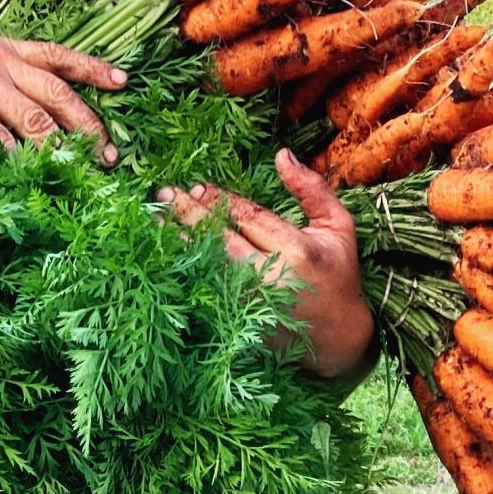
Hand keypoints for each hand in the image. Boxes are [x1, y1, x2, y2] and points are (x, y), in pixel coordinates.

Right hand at [0, 33, 126, 161]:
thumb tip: (26, 98)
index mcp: (2, 47)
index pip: (57, 55)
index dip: (92, 68)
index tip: (124, 82)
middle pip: (58, 94)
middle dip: (88, 123)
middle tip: (108, 152)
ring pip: (36, 121)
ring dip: (61, 149)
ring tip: (78, 170)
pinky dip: (17, 161)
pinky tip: (31, 177)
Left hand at [158, 148, 377, 382]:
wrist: (336, 338)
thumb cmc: (337, 274)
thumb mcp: (338, 226)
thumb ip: (311, 189)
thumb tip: (281, 154)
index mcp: (297, 251)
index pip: (248, 217)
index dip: (219, 200)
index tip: (197, 186)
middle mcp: (270, 278)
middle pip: (220, 239)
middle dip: (189, 214)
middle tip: (163, 194)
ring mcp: (250, 303)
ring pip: (206, 264)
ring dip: (179, 241)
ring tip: (154, 219)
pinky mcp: (239, 321)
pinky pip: (205, 288)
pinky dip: (185, 269)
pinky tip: (166, 253)